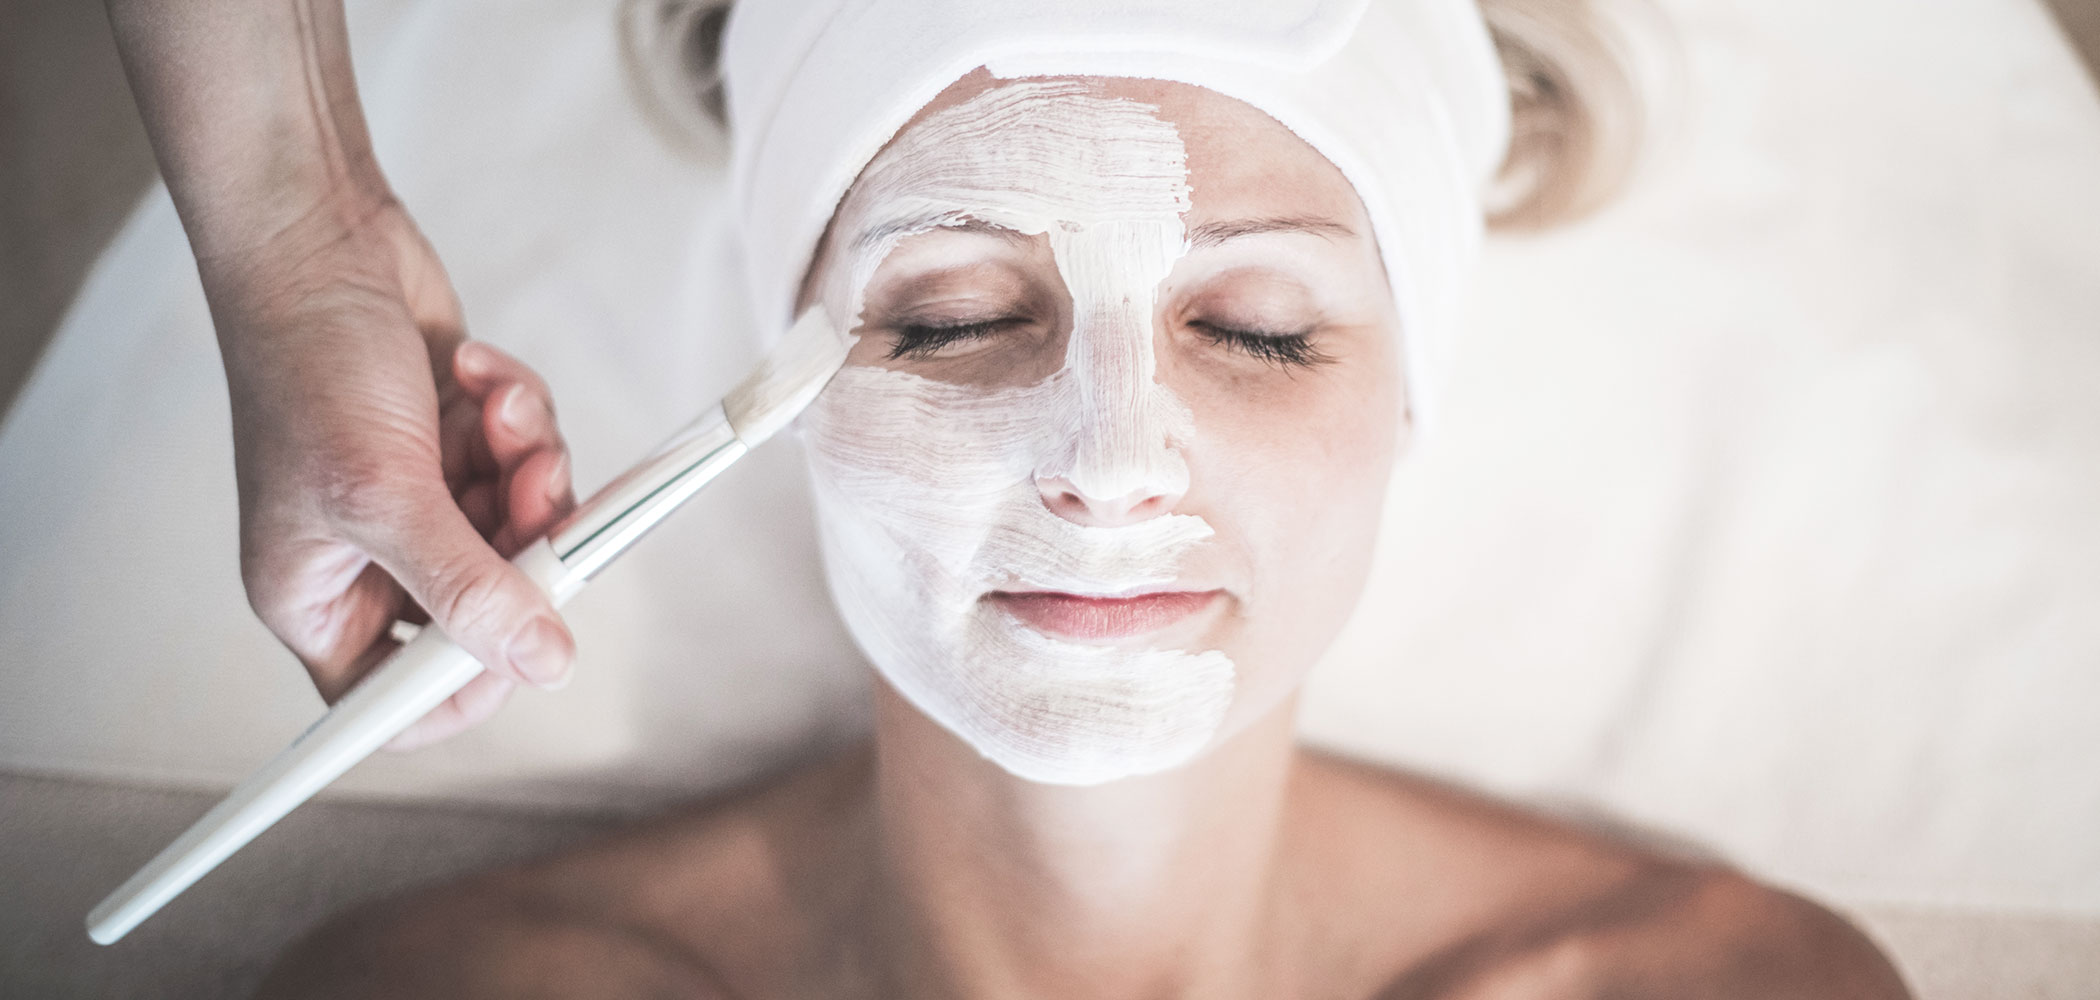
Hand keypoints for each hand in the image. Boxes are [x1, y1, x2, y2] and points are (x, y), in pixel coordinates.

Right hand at [210, 198, 576, 748]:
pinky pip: (526, 464)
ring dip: (530, 468)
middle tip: (528, 488)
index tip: (526, 643)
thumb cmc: (309, 362)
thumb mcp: (386, 494)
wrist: (322, 241)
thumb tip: (542, 663)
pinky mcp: (460, 446)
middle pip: (487, 611)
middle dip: (522, 547)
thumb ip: (468, 589)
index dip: (467, 689)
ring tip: (500, 413)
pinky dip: (520, 421)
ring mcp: (420, 500)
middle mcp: (369, 559)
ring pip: (523, 531)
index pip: (394, 701)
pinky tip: (484, 376)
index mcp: (318, 598)